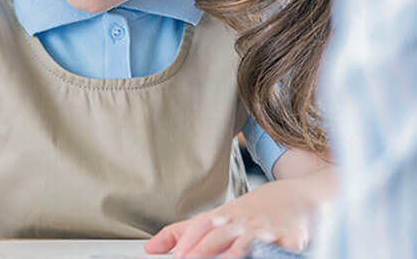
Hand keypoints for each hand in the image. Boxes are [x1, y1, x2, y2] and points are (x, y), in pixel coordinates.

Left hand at [145, 179, 315, 257]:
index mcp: (222, 218)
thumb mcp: (218, 218)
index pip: (200, 226)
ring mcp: (264, 230)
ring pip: (246, 242)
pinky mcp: (289, 240)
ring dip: (233, 253)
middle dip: (203, 249)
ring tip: (225, 258)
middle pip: (219, 235)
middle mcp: (241, 223)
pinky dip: (270, 253)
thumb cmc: (251, 212)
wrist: (298, 197)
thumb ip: (184, 232)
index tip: (176, 255)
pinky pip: (279, 249)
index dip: (188, 240)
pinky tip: (262, 256)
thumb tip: (150, 248)